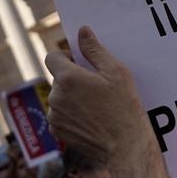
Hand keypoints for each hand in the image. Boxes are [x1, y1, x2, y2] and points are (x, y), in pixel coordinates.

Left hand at [44, 27, 154, 162]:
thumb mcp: (116, 72)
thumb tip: (82, 31)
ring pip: (59, 98)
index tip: (79, 62)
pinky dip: (71, 115)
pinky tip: (91, 119)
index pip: (52, 57)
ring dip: (71, 98)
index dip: (65, 57)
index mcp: (67, 78)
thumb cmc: (123, 107)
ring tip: (96, 106)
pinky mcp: (57, 132)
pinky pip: (60, 115)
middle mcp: (55, 96)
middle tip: (97, 87)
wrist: (124, 146)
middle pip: (58, 79)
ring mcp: (55, 116)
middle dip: (73, 80)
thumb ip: (95, 50)